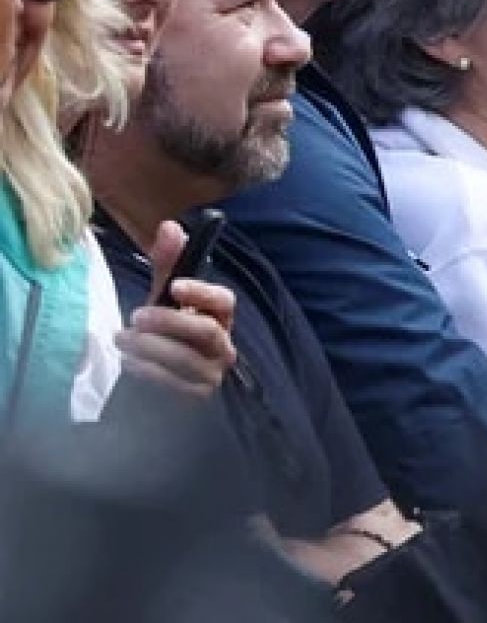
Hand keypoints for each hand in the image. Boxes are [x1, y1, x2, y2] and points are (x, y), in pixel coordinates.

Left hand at [119, 219, 237, 398]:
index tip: (176, 286)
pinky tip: (129, 363)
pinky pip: (174, 385)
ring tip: (122, 340)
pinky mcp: (194, 400)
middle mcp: (222, 348)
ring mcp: (210, 376)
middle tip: (136, 316)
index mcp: (218, 319)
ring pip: (187, 360)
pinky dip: (148, 371)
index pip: (225, 302)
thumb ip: (168, 264)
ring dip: (150, 348)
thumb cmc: (160, 336)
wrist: (149, 384)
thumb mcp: (162, 298)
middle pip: (208, 333)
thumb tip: (170, 225)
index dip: (203, 293)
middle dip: (170, 322)